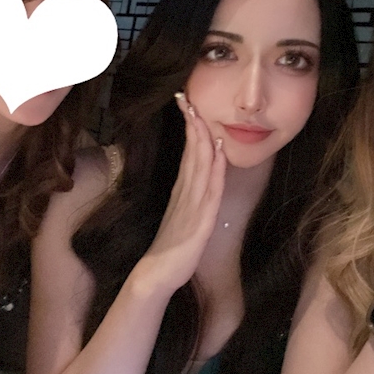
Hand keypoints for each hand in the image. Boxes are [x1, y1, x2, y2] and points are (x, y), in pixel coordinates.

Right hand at [139, 93, 225, 293]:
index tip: (185, 103)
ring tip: (199, 114)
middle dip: (192, 124)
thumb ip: (188, 194)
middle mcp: (185, 193)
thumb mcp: (180, 214)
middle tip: (186, 97)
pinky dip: (214, 170)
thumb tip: (198, 173)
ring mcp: (192, 206)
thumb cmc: (169, 247)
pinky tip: (218, 154)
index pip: (187, 151)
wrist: (156, 275)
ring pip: (200, 166)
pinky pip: (210, 191)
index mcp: (181, 190)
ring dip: (202, 139)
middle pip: (192, 152)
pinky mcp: (199, 222)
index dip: (189, 126)